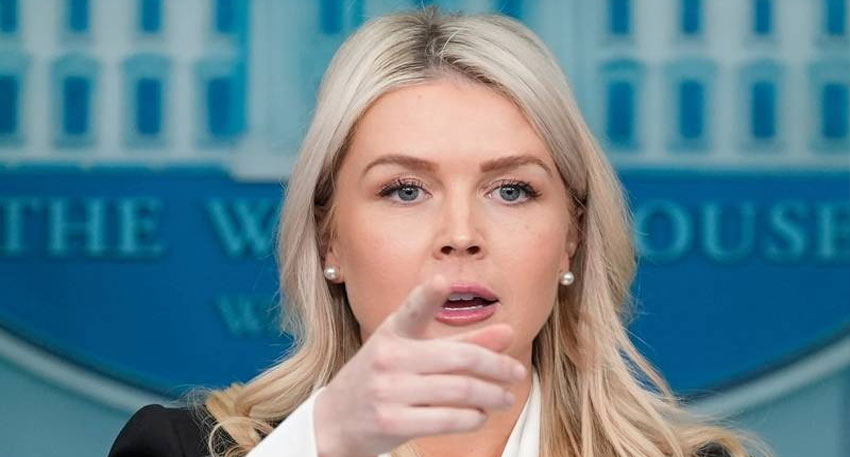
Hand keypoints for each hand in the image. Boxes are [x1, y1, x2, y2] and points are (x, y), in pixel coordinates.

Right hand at [314, 274, 526, 456]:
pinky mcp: (391, 423)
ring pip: (459, 391)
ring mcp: (388, 391)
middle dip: (497, 366)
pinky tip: (480, 415)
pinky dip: (472, 418)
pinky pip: (447, 419)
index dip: (427, 295)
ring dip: (492, 395)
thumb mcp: (411, 353)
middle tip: (517, 373)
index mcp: (392, 333)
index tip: (442, 281)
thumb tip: (508, 332)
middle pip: (459, 358)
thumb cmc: (382, 380)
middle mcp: (389, 358)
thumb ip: (460, 343)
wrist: (334, 422)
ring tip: (505, 398)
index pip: (411, 310)